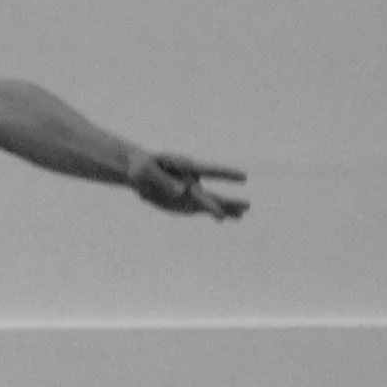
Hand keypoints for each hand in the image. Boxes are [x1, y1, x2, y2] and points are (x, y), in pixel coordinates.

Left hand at [131, 151, 248, 219]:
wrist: (138, 172)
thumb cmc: (141, 166)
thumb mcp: (146, 170)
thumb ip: (163, 180)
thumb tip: (181, 192)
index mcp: (185, 166)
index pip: (208, 170)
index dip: (226, 173)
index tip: (243, 177)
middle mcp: (192, 180)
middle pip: (211, 192)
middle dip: (227, 201)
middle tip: (247, 206)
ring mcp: (190, 191)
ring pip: (210, 202)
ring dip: (226, 209)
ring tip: (242, 215)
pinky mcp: (185, 201)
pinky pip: (200, 209)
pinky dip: (212, 214)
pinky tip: (222, 220)